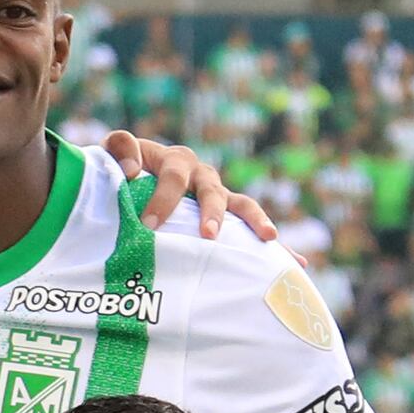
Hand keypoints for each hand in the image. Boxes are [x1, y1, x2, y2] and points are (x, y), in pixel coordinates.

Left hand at [98, 128, 271, 242]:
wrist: (133, 180)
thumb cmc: (124, 169)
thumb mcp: (117, 152)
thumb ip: (119, 148)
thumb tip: (134, 171)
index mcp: (177, 161)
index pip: (174, 178)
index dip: (163, 199)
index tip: (148, 224)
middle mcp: (203, 177)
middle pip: (213, 192)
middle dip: (212, 214)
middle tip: (207, 236)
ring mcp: (220, 197)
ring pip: (243, 207)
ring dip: (256, 222)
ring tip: (269, 239)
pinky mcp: (229, 218)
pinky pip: (253, 231)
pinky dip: (276, 247)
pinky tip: (297, 264)